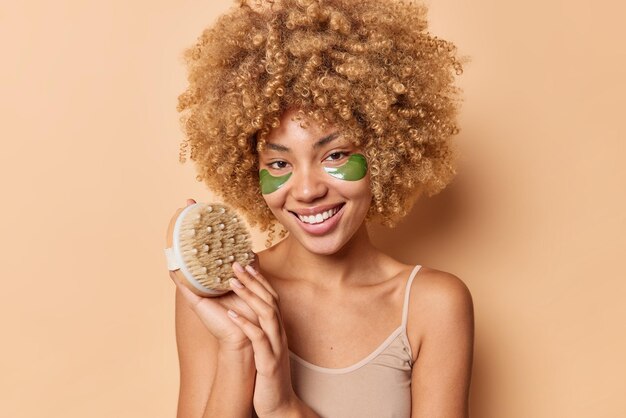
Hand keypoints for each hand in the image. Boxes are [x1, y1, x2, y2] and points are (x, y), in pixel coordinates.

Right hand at [168, 198, 259, 350]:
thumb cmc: (248, 311)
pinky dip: (176, 268)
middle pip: (193, 247)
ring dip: (179, 239)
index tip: (197, 203)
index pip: (206, 244)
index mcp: (216, 273)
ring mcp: (197, 286)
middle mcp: (204, 277)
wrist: (247, 335)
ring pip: (185, 259)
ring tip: (178, 218)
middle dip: (188, 224)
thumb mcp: (250, 282)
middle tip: (186, 203)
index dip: (202, 224)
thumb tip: (248, 250)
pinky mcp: (194, 299)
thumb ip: (249, 266)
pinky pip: (181, 281)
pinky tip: (171, 255)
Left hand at [227, 262, 299, 416]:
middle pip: (270, 300)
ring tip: (232, 281)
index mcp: (277, 330)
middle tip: (235, 263)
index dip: (260, 280)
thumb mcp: (265, 349)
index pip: (271, 298)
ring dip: (250, 295)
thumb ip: (259, 332)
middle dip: (253, 280)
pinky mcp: (269, 362)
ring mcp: (275, 347)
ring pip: (267, 314)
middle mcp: (279, 335)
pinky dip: (246, 324)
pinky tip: (232, 314)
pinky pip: (258, 339)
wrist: (280, 405)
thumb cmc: (268, 376)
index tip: (247, 263)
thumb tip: (245, 316)